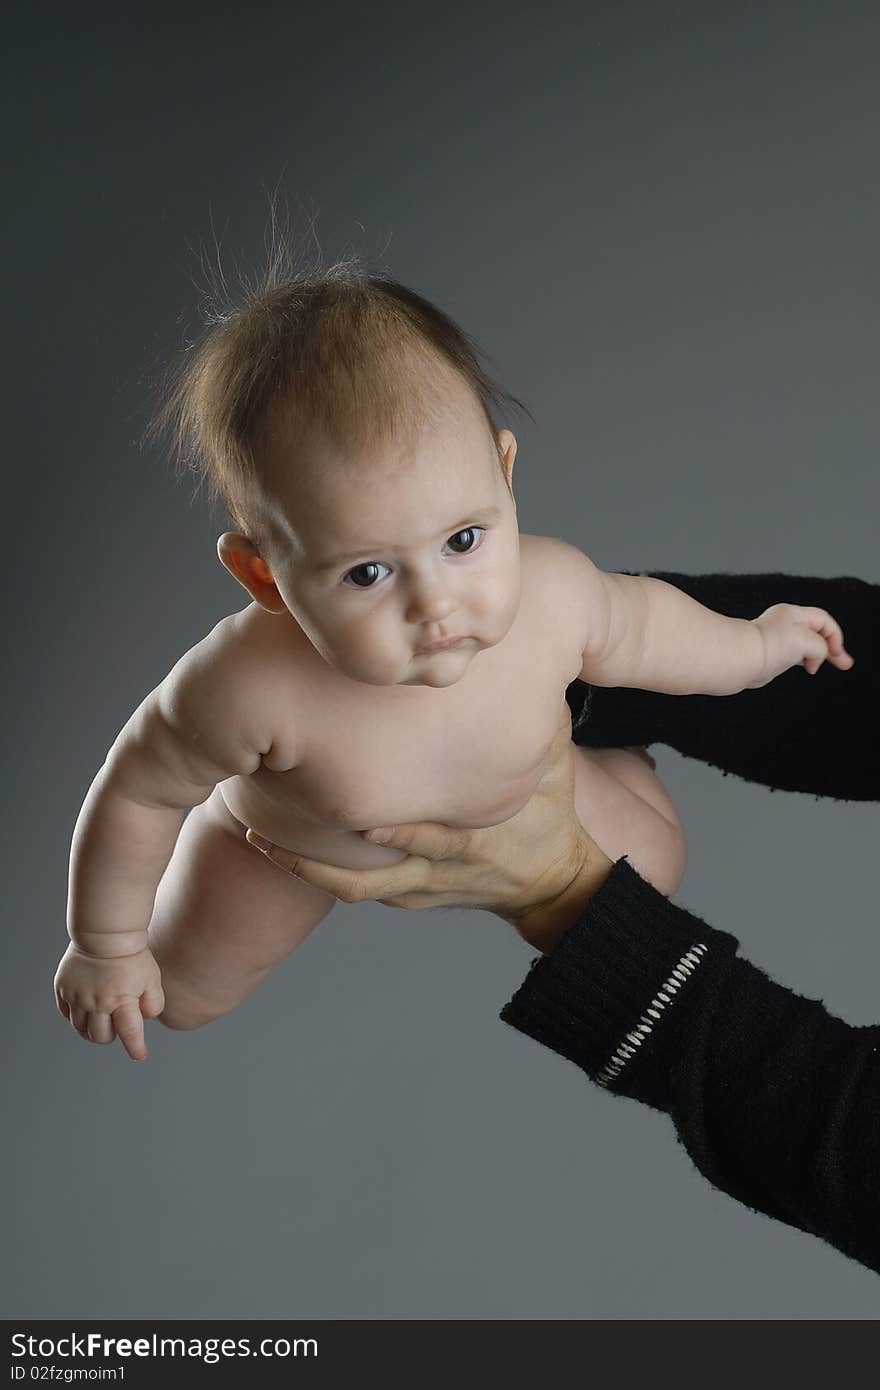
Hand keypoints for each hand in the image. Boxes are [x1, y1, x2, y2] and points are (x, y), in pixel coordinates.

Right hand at [53, 942, 164, 1060]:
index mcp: (121, 1000)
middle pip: (101, 1037)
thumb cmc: (132, 955)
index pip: (130, 1033)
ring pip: (80, 1029)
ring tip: (102, 1020)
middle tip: (117, 1025)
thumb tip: (144, 1019)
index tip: (140, 1055)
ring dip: (92, 1030)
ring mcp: (77, 996)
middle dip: (111, 1036)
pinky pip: (66, 1014)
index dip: (135, 1047)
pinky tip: (86, 1010)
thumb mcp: (152, 978)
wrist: (104, 932)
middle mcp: (97, 1002)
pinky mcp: (62, 988)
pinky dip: (76, 1017)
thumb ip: (153, 1003)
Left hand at [245, 704, 614, 952]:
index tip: (334, 777)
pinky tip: (278, 847)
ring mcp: (420, 884)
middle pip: (370, 866)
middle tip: (260, 812)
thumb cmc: (547, 810)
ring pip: (352, 885)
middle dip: (316, 850)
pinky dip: (318, 873)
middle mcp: (439, 864)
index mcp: (472, 835)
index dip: (387, 817)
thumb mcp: (551, 757)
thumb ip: (534, 708)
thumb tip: (516, 647)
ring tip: (254, 833)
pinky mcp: (409, 893)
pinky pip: (358, 888)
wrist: (552, 881)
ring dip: (302, 865)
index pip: (426, 830)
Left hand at [750, 603, 854, 687]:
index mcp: (793, 614)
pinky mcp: (772, 655)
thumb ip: (821, 647)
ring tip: (818, 667)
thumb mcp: (807, 642)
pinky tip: (804, 668)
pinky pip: (794, 657)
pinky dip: (802, 662)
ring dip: (816, 657)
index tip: (836, 653)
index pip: (824, 620)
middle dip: (832, 648)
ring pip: (805, 647)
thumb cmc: (768, 646)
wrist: (741, 660)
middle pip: (816, 633)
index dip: (835, 636)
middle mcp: (785, 624)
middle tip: (844, 663)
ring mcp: (778, 640)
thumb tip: (814, 659)